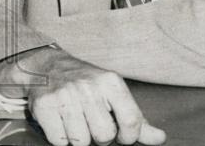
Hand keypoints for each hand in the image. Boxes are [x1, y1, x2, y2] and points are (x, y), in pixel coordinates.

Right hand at [0, 47, 165, 145]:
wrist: (45, 65)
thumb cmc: (85, 83)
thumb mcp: (113, 93)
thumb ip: (136, 118)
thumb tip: (160, 138)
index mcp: (111, 82)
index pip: (131, 122)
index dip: (128, 137)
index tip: (121, 135)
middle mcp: (88, 86)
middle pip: (104, 136)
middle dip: (99, 136)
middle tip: (91, 121)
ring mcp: (65, 96)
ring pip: (81, 142)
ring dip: (79, 137)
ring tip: (74, 119)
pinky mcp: (44, 106)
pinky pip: (59, 141)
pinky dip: (60, 137)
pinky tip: (60, 121)